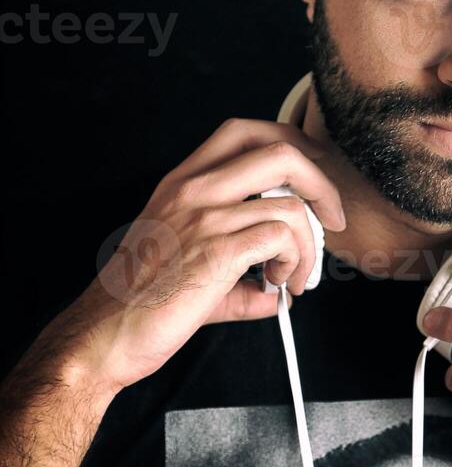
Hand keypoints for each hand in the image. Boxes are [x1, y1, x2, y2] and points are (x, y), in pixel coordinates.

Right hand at [68, 118, 345, 395]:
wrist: (104, 336)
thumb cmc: (144, 299)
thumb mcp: (188, 256)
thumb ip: (238, 258)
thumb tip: (280, 286)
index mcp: (184, 181)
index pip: (244, 130)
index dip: (291, 143)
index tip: (313, 174)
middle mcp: (194, 189)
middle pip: (282, 150)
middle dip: (322, 183)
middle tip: (332, 218)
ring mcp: (205, 217)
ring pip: (292, 204)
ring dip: (310, 244)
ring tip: (295, 275)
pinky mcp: (216, 251)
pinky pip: (283, 239)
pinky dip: (297, 263)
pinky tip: (281, 285)